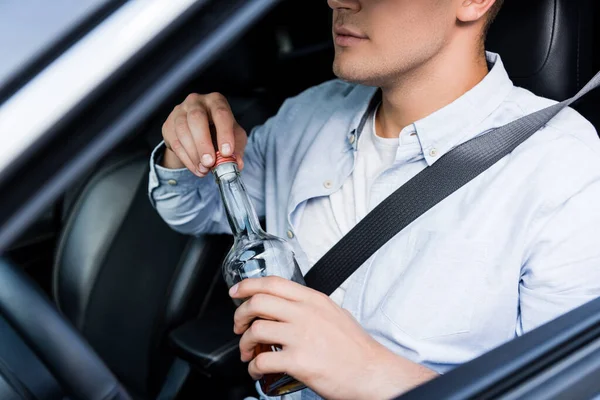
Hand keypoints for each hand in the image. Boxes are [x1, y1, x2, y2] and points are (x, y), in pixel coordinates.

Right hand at [161, 92, 246, 175]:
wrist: (199, 132)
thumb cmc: (219, 130)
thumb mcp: (234, 137)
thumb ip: (237, 148)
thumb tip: (237, 163)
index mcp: (216, 101)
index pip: (221, 113)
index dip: (224, 134)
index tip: (226, 152)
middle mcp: (196, 102)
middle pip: (197, 119)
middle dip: (203, 144)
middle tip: (210, 162)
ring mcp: (179, 112)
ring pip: (183, 131)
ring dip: (194, 154)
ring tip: (204, 169)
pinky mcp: (168, 125)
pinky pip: (176, 143)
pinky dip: (187, 159)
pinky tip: (196, 168)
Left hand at [230, 277, 436, 399]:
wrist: (372, 373)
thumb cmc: (356, 348)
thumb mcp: (335, 313)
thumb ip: (310, 306)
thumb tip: (287, 305)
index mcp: (313, 300)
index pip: (272, 283)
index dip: (248, 285)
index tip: (236, 292)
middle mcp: (305, 314)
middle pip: (257, 302)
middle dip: (239, 315)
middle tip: (238, 325)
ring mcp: (301, 337)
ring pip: (255, 330)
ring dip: (244, 343)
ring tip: (248, 352)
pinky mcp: (298, 361)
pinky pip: (262, 361)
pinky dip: (253, 367)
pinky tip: (257, 371)